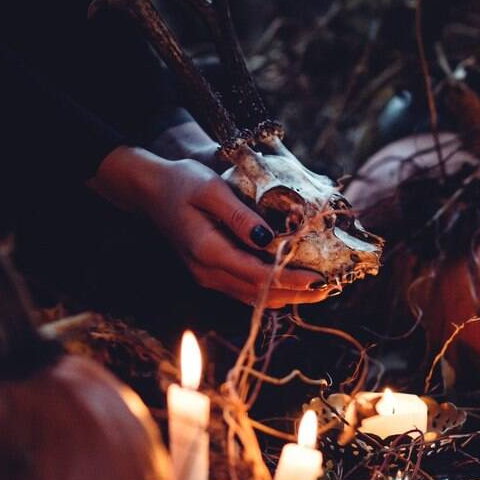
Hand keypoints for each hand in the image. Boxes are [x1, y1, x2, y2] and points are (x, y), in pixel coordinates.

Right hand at [91, 146, 328, 307]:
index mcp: (207, 251)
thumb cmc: (181, 183)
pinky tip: (292, 283)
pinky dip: (270, 289)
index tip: (320, 280)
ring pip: (252, 297)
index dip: (291, 280)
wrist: (150, 190)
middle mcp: (206, 272)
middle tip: (329, 289)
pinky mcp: (210, 274)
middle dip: (296, 294)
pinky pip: (245, 290)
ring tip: (318, 290)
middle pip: (258, 294)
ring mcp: (207, 276)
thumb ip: (239, 216)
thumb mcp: (211, 190)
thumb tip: (270, 240)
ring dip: (286, 295)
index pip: (257, 275)